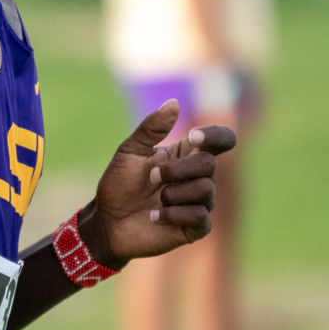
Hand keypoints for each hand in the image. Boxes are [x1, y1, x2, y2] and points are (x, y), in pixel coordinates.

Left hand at [81, 102, 236, 266]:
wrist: (107, 222)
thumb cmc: (120, 185)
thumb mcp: (130, 151)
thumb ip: (151, 128)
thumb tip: (173, 102)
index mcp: (186, 155)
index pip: (221, 140)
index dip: (215, 136)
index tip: (193, 137)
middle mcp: (197, 177)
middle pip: (210, 164)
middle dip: (178, 169)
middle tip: (152, 177)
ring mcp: (198, 202)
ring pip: (206, 190)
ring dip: (173, 193)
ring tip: (154, 199)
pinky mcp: (195, 227)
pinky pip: (201, 216)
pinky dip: (174, 214)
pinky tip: (154, 216)